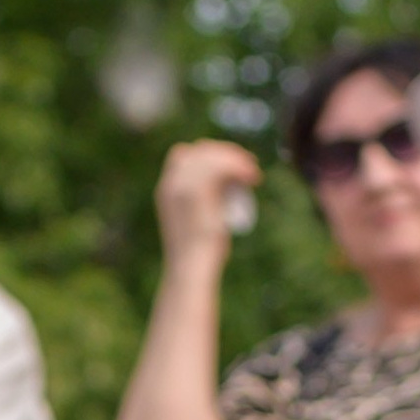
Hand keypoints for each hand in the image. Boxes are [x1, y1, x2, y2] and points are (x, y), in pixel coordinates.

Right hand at [153, 140, 261, 262]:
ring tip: (253, 173)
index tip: (230, 164)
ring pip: (213, 157)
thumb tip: (221, 199)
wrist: (190, 269)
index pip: (184, 154)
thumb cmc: (196, 256)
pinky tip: (253, 176)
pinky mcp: (198, 192)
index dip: (208, 154)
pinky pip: (222, 168)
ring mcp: (183, 186)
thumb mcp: (195, 224)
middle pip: (200, 151)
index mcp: (166, 189)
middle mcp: (171, 183)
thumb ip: (201, 207)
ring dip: (237, 158)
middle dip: (226, 152)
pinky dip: (241, 167)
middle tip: (248, 165)